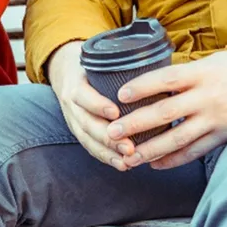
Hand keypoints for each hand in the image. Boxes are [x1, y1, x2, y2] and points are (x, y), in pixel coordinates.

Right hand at [48, 41, 134, 170]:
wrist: (65, 75)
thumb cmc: (92, 67)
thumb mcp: (99, 61)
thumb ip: (120, 66)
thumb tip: (160, 68)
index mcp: (76, 84)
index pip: (83, 96)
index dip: (98, 105)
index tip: (115, 112)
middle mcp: (72, 106)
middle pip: (87, 125)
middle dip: (108, 138)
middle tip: (130, 147)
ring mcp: (73, 122)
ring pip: (88, 141)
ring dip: (109, 153)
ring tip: (128, 161)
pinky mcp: (79, 133)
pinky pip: (91, 148)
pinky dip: (107, 158)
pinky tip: (123, 165)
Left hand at [107, 47, 226, 169]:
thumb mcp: (209, 62)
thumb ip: (182, 75)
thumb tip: (147, 84)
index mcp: (201, 74)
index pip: (166, 79)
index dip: (142, 87)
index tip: (120, 95)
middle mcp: (207, 97)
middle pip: (165, 112)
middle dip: (136, 124)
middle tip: (112, 132)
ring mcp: (216, 119)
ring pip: (178, 138)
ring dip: (150, 149)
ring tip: (128, 157)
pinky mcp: (224, 135)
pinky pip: (195, 151)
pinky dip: (174, 160)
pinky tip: (155, 164)